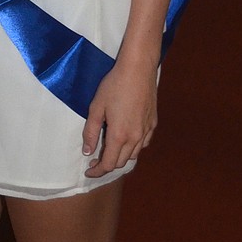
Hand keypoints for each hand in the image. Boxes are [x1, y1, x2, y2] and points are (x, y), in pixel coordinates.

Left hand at [82, 56, 157, 178]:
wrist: (138, 69)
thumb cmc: (114, 85)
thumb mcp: (96, 107)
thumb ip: (91, 132)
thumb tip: (88, 152)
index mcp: (119, 135)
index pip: (109, 164)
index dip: (98, 171)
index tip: (89, 171)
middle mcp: (135, 138)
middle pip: (122, 162)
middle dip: (108, 165)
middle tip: (95, 160)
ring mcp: (147, 131)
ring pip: (134, 154)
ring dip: (121, 157)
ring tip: (109, 150)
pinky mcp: (153, 123)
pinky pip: (143, 143)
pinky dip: (133, 148)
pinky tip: (126, 139)